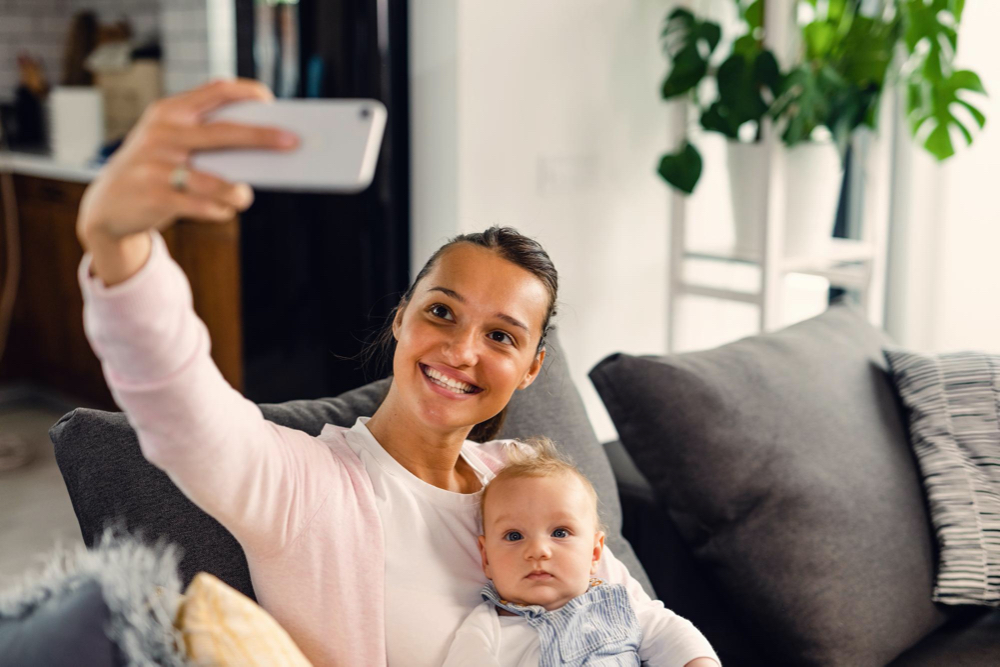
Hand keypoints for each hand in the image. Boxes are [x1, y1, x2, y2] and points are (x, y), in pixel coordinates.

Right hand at [76, 77, 298, 246]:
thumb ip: (205, 135)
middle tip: (293, 142)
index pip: (215, 90)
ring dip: (239, 192)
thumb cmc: (155, 169)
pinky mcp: (156, 196)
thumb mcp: (169, 141)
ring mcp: (157, 165)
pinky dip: (220, 210)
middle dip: (264, 136)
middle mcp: (162, 133)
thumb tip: (264, 144)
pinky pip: (205, 206)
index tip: (272, 100)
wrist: (107, 205)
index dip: (247, 92)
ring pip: (219, 180)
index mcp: (169, 111)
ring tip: (243, 196)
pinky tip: (221, 209)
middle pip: (225, 133)